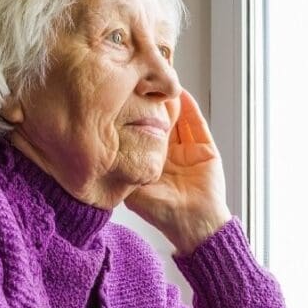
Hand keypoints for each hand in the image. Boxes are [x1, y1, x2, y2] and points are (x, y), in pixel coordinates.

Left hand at [124, 89, 231, 255]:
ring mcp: (188, 150)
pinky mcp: (205, 149)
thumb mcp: (134, 192)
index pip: (142, 133)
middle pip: (160, 122)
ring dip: (170, 102)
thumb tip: (102, 154)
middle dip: (152, 104)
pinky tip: (181, 94)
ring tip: (161, 82)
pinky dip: (190, 108)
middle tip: (143, 83)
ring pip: (178, 120)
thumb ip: (122, 174)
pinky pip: (197, 124)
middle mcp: (169, 154)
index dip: (134, 117)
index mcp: (152, 163)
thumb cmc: (163, 213)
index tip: (125, 99)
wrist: (194, 224)